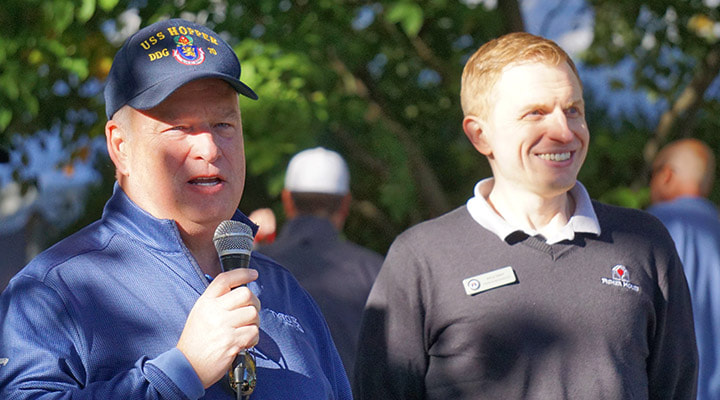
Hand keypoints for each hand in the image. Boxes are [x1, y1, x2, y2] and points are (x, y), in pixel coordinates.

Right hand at [177, 268, 260, 387]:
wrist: (188, 367)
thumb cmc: (196, 341)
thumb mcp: (200, 314)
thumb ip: (217, 301)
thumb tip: (240, 292)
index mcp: (206, 302)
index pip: (225, 279)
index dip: (242, 274)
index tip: (253, 274)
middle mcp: (214, 311)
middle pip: (246, 294)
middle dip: (254, 303)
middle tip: (250, 313)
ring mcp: (223, 326)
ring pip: (253, 314)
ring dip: (254, 323)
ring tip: (245, 330)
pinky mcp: (231, 342)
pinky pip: (253, 332)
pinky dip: (253, 338)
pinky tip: (244, 342)